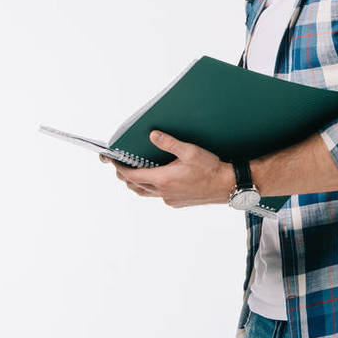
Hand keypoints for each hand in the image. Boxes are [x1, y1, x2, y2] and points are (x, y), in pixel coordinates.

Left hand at [104, 131, 234, 207]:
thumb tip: (153, 135)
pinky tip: (157, 181)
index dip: (119, 167)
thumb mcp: (190, 151)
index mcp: (163, 179)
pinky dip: (151, 189)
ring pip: (144, 193)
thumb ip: (169, 143)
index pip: (131, 175)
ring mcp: (169, 199)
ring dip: (135, 183)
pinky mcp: (176, 202)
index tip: (112, 160)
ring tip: (132, 174)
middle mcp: (162, 192)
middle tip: (120, 165)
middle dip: (124, 175)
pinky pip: (157, 196)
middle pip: (134, 185)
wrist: (226, 185)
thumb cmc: (210, 168)